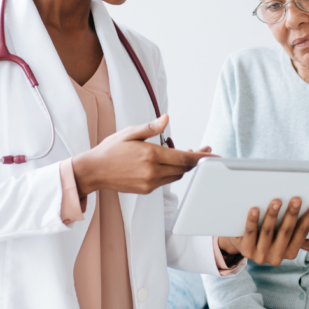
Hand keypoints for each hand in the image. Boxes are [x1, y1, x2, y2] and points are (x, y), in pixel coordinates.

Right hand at [71, 115, 210, 196]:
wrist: (94, 171)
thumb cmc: (110, 149)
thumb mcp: (130, 133)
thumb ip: (151, 128)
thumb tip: (166, 119)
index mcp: (150, 155)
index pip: (184, 158)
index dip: (202, 157)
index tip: (214, 155)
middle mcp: (152, 172)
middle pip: (184, 168)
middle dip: (195, 160)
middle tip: (202, 150)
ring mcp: (150, 183)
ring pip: (176, 176)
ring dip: (184, 166)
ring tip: (186, 154)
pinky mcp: (147, 189)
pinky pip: (166, 181)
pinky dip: (172, 172)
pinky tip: (169, 163)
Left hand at [217, 198, 308, 265]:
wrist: (240, 243)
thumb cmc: (271, 237)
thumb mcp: (290, 241)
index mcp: (290, 253)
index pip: (303, 234)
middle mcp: (276, 257)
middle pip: (286, 232)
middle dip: (292, 215)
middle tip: (296, 198)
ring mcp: (259, 255)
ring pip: (268, 232)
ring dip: (272, 216)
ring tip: (276, 200)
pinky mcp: (245, 249)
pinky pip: (250, 233)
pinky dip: (252, 221)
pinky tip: (254, 209)